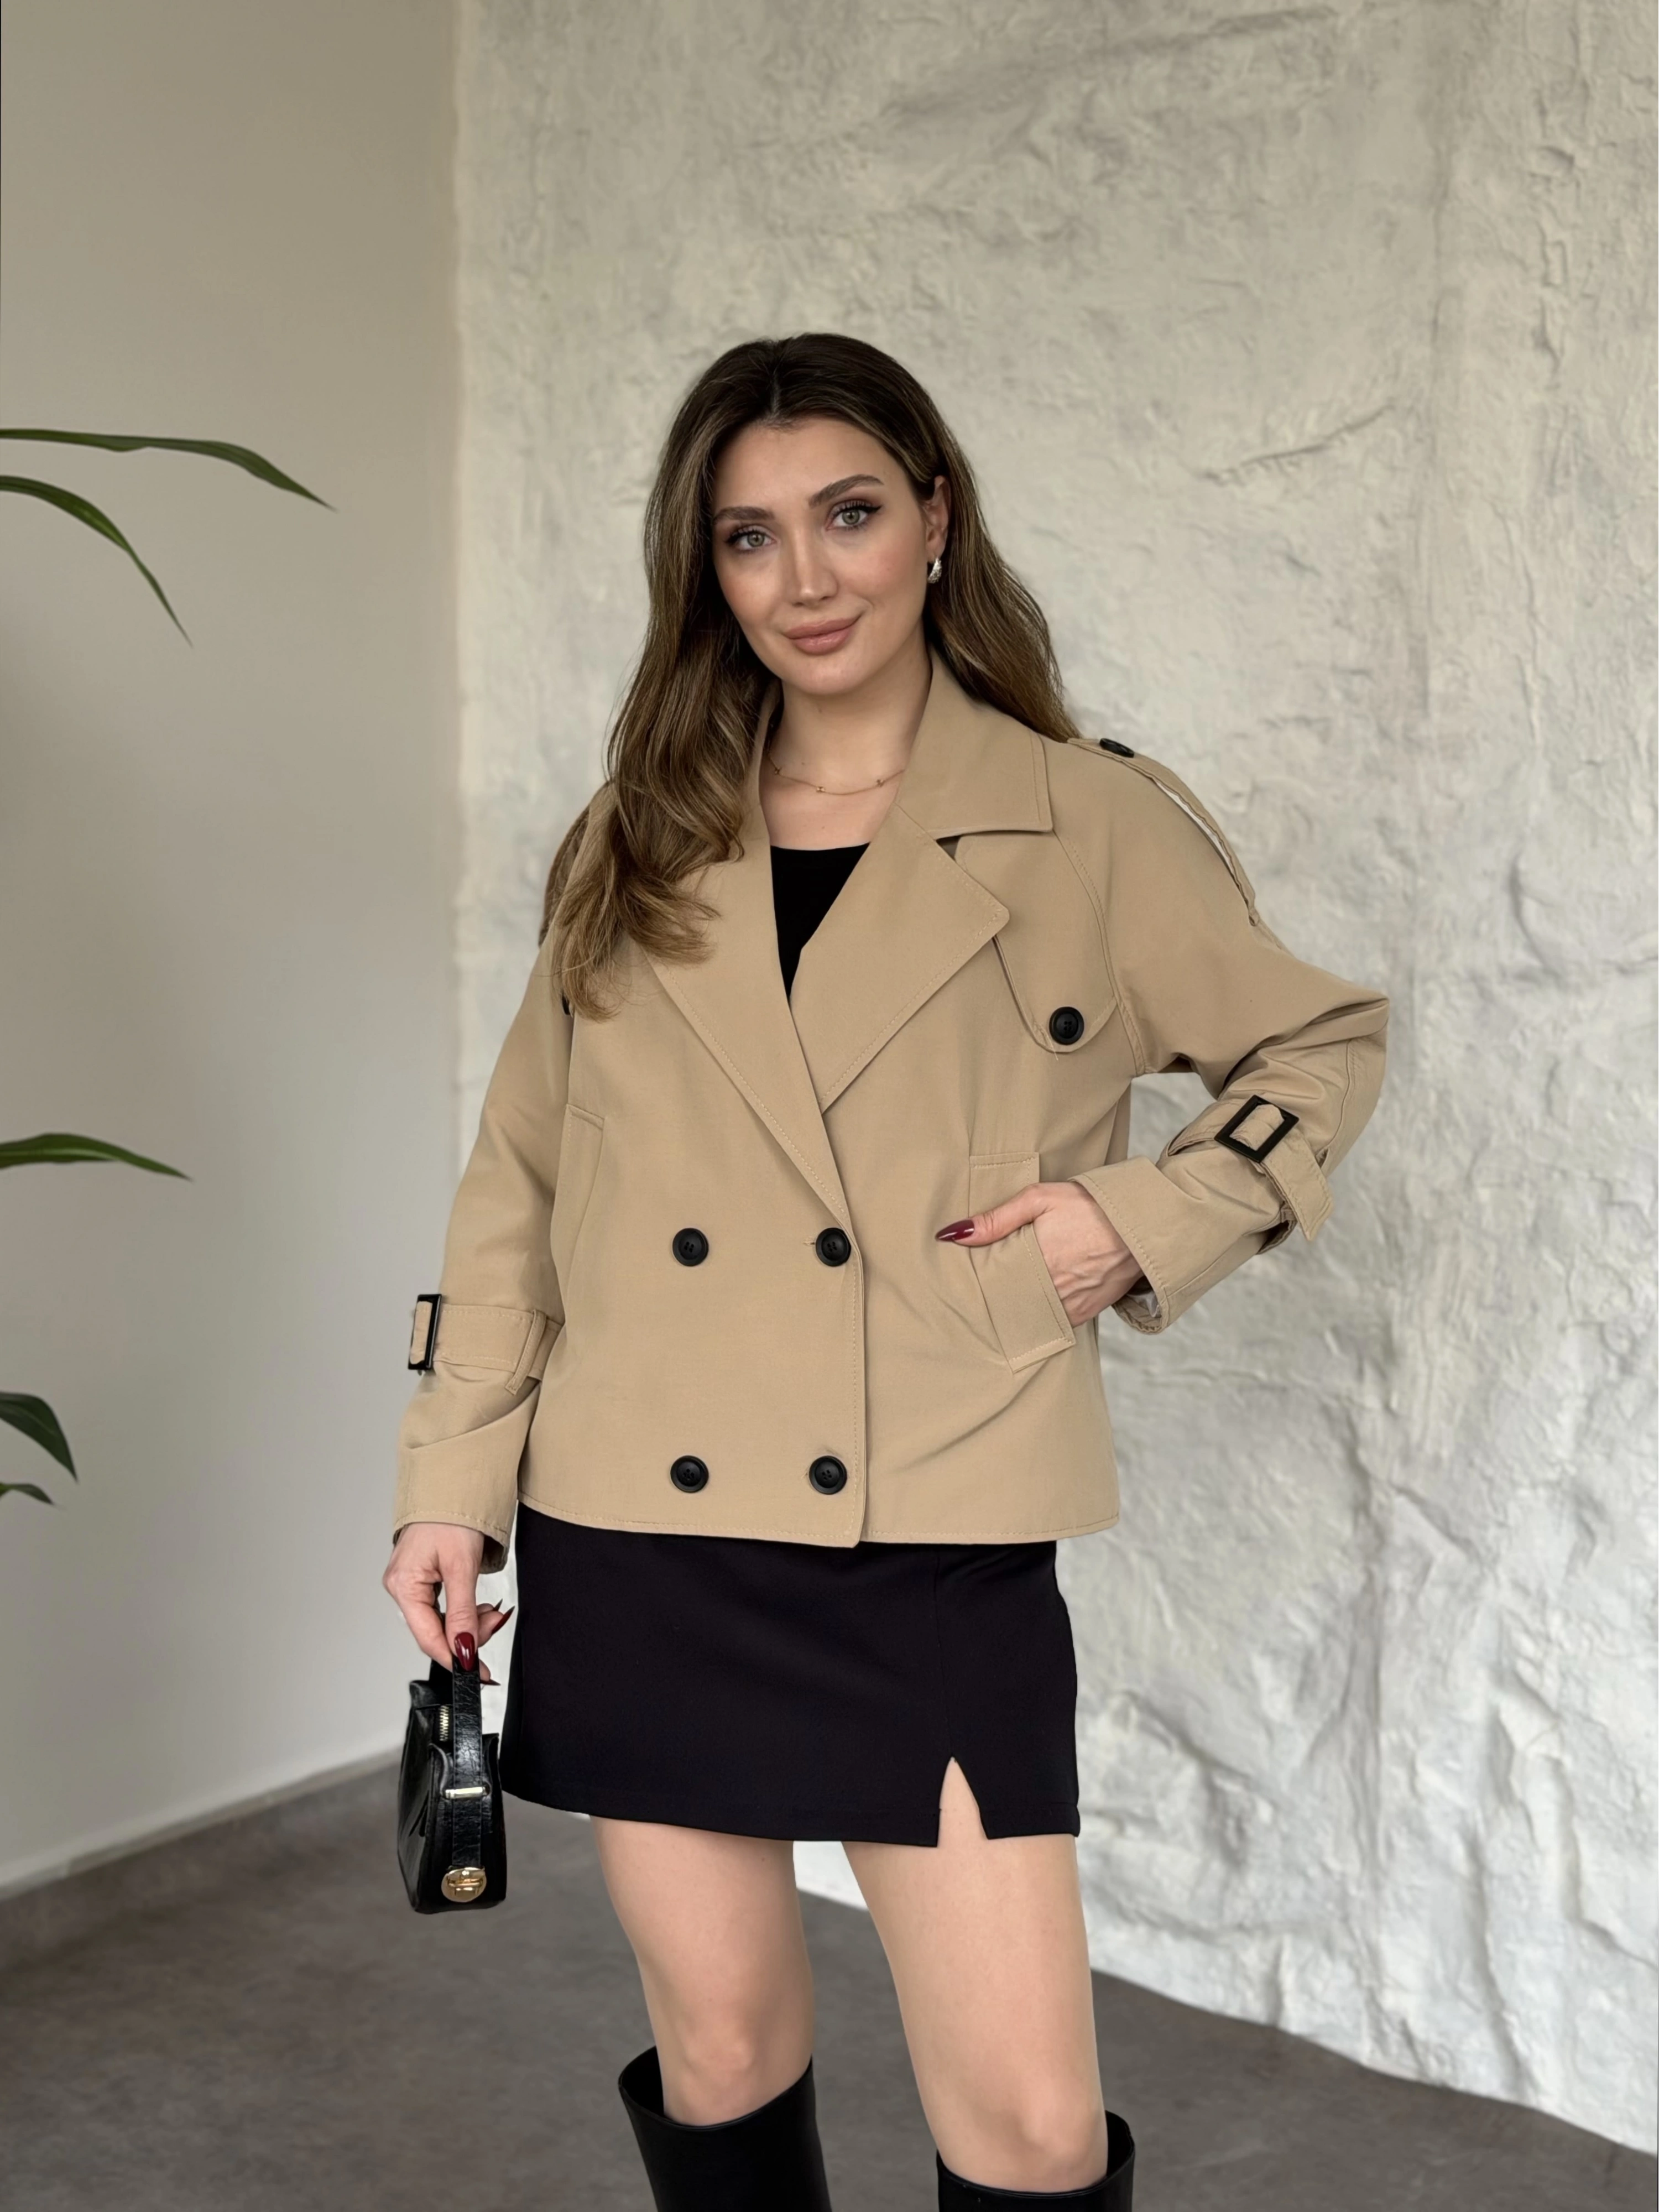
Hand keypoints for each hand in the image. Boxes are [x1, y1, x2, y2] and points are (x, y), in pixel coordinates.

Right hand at [382, 1522, 513, 1682]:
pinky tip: (477, 1606)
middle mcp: (401, 1586)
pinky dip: (463, 1610)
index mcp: (403, 1585)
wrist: (453, 1484)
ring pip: (441, 1620)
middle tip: (495, 1622)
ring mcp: (411, 1582)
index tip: (479, 1673)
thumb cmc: (451, 1516)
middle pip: (434, 1631)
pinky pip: (442, 1607)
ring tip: (491, 1611)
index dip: (455, 1658)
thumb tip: (464, 1650)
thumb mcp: (462, 1567)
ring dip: (468, 1622)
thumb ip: (462, 1613)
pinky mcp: (422, 1578)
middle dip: (468, 1635)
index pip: (428, 1637)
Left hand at [936, 1181, 1146, 1326]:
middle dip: (993, 1296)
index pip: (990, 1283)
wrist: (1143, 1225)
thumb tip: (953, 1234)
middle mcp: (1050, 1290)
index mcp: (1034, 1261)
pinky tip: (1034, 1301)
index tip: (962, 1279)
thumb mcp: (1041, 1198)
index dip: (976, 1281)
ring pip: (1029, 1314)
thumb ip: (996, 1219)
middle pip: (1007, 1301)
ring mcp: (1068, 1306)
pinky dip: (1041, 1313)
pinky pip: (1054, 1321)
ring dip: (1016, 1306)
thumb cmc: (1091, 1206)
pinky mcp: (1084, 1313)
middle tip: (976, 1290)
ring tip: (1006, 1294)